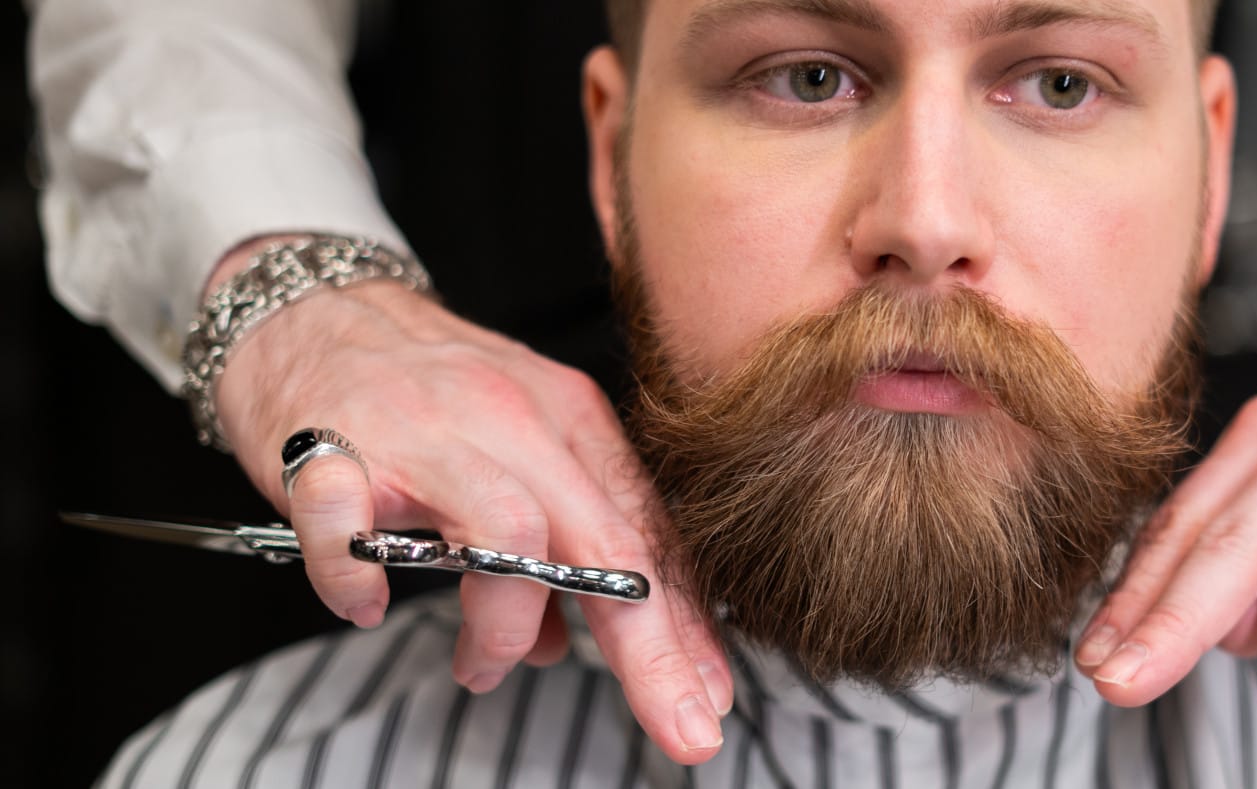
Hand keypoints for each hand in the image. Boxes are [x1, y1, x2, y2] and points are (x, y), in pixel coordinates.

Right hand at [209, 238, 730, 763]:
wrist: (312, 309)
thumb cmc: (423, 391)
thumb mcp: (516, 450)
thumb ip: (554, 544)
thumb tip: (561, 643)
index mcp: (570, 422)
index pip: (646, 536)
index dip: (687, 625)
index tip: (713, 697)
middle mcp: (513, 420)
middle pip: (604, 543)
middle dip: (650, 647)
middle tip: (678, 723)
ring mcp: (427, 431)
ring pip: (508, 535)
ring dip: (505, 625)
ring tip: (480, 667)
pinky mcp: (333, 446)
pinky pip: (352, 527)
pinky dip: (359, 580)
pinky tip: (367, 604)